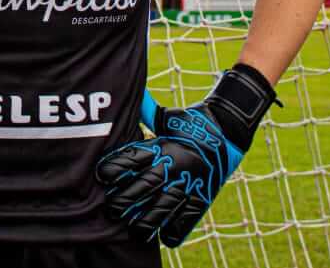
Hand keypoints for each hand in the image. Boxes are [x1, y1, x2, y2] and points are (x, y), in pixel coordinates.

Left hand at [96, 63, 278, 246]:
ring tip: (131, 228)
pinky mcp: (203, 195)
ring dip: (145, 220)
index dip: (115, 168)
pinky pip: (187, 217)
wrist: (228, 128)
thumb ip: (146, 112)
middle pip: (145, 185)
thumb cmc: (191, 122)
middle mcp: (174, 164)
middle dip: (125, 199)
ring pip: (163, 206)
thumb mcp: (167, 116)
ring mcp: (190, 181)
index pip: (133, 158)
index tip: (101, 176)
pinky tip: (161, 237)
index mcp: (163, 144)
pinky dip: (174, 230)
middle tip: (111, 209)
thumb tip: (131, 93)